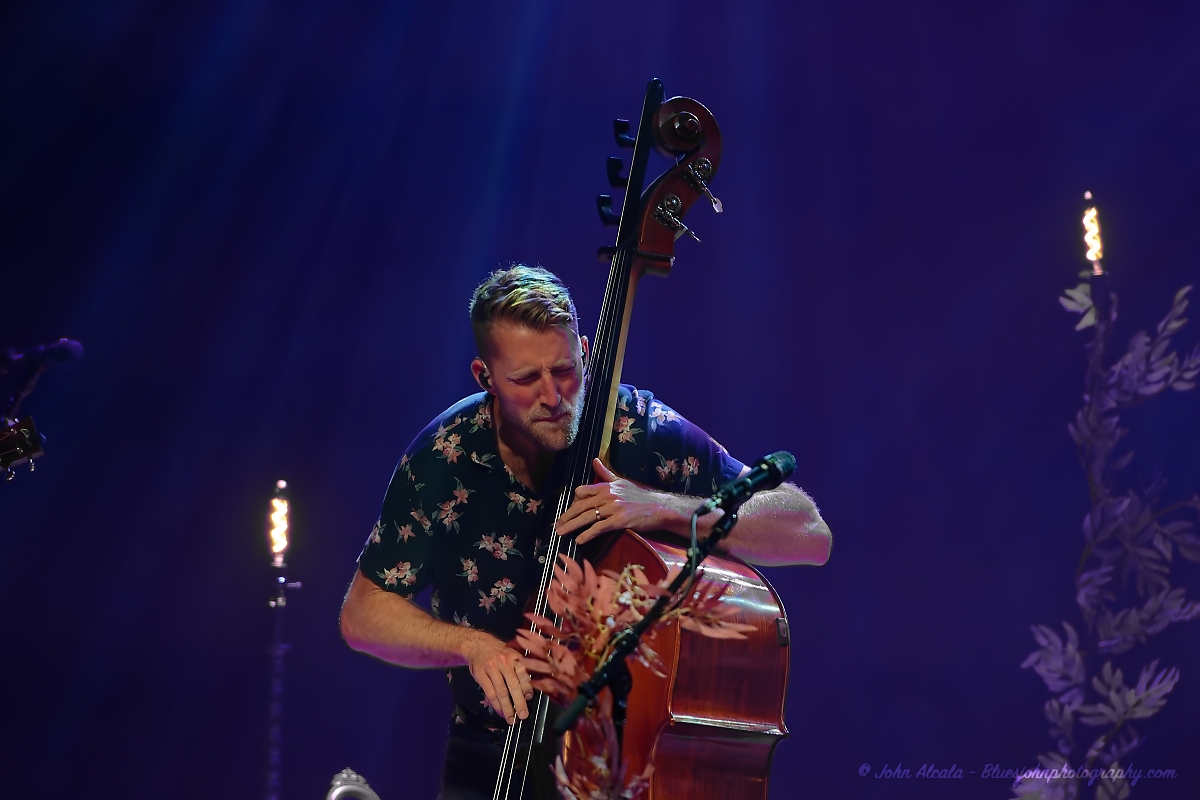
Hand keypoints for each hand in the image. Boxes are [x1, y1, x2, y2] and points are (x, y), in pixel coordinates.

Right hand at [461, 631, 534, 724]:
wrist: (477, 644)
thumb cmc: (498, 652)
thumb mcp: (512, 655)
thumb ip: (521, 669)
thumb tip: (529, 691)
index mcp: (514, 657)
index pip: (523, 674)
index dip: (527, 687)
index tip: (529, 698)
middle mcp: (504, 661)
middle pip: (513, 685)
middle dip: (519, 702)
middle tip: (523, 714)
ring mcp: (491, 668)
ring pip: (500, 691)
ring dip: (506, 707)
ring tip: (511, 718)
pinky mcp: (480, 674)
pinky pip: (489, 692)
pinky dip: (495, 704)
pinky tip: (500, 711)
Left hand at [555, 458, 676, 543]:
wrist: (659, 508)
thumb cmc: (640, 496)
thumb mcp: (622, 482)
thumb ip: (605, 473)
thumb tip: (594, 461)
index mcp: (606, 486)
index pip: (581, 492)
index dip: (572, 503)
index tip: (567, 512)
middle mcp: (607, 495)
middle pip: (580, 506)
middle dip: (566, 517)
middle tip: (556, 526)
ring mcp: (613, 508)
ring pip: (586, 517)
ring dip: (571, 526)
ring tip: (560, 533)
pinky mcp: (620, 520)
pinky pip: (599, 528)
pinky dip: (587, 534)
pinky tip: (579, 540)